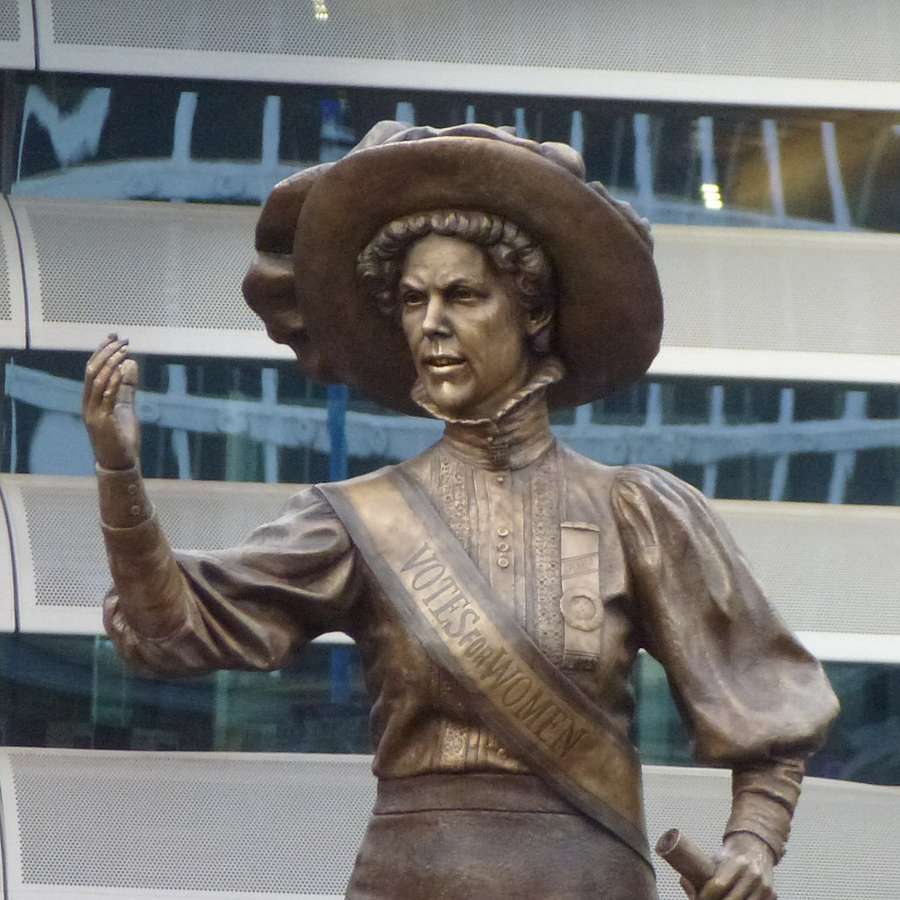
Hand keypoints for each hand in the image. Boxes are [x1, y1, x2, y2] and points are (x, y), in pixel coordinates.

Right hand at [82, 334, 140, 469]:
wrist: (120, 463)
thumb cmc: (122, 437)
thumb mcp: (126, 407)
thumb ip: (127, 387)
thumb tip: (131, 363)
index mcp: (91, 400)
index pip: (93, 369)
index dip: (102, 351)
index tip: (114, 336)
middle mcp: (88, 404)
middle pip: (92, 371)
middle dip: (106, 352)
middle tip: (121, 340)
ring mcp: (93, 412)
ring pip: (97, 381)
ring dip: (111, 363)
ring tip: (124, 350)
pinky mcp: (102, 421)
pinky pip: (106, 396)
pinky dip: (113, 381)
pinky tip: (122, 369)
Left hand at [680, 833, 774, 899]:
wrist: (756, 848)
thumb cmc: (732, 855)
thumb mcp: (717, 857)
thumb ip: (703, 870)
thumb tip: (684, 882)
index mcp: (737, 862)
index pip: (718, 884)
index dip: (706, 895)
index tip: (698, 898)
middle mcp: (753, 874)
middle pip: (731, 899)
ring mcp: (764, 887)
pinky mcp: (772, 895)